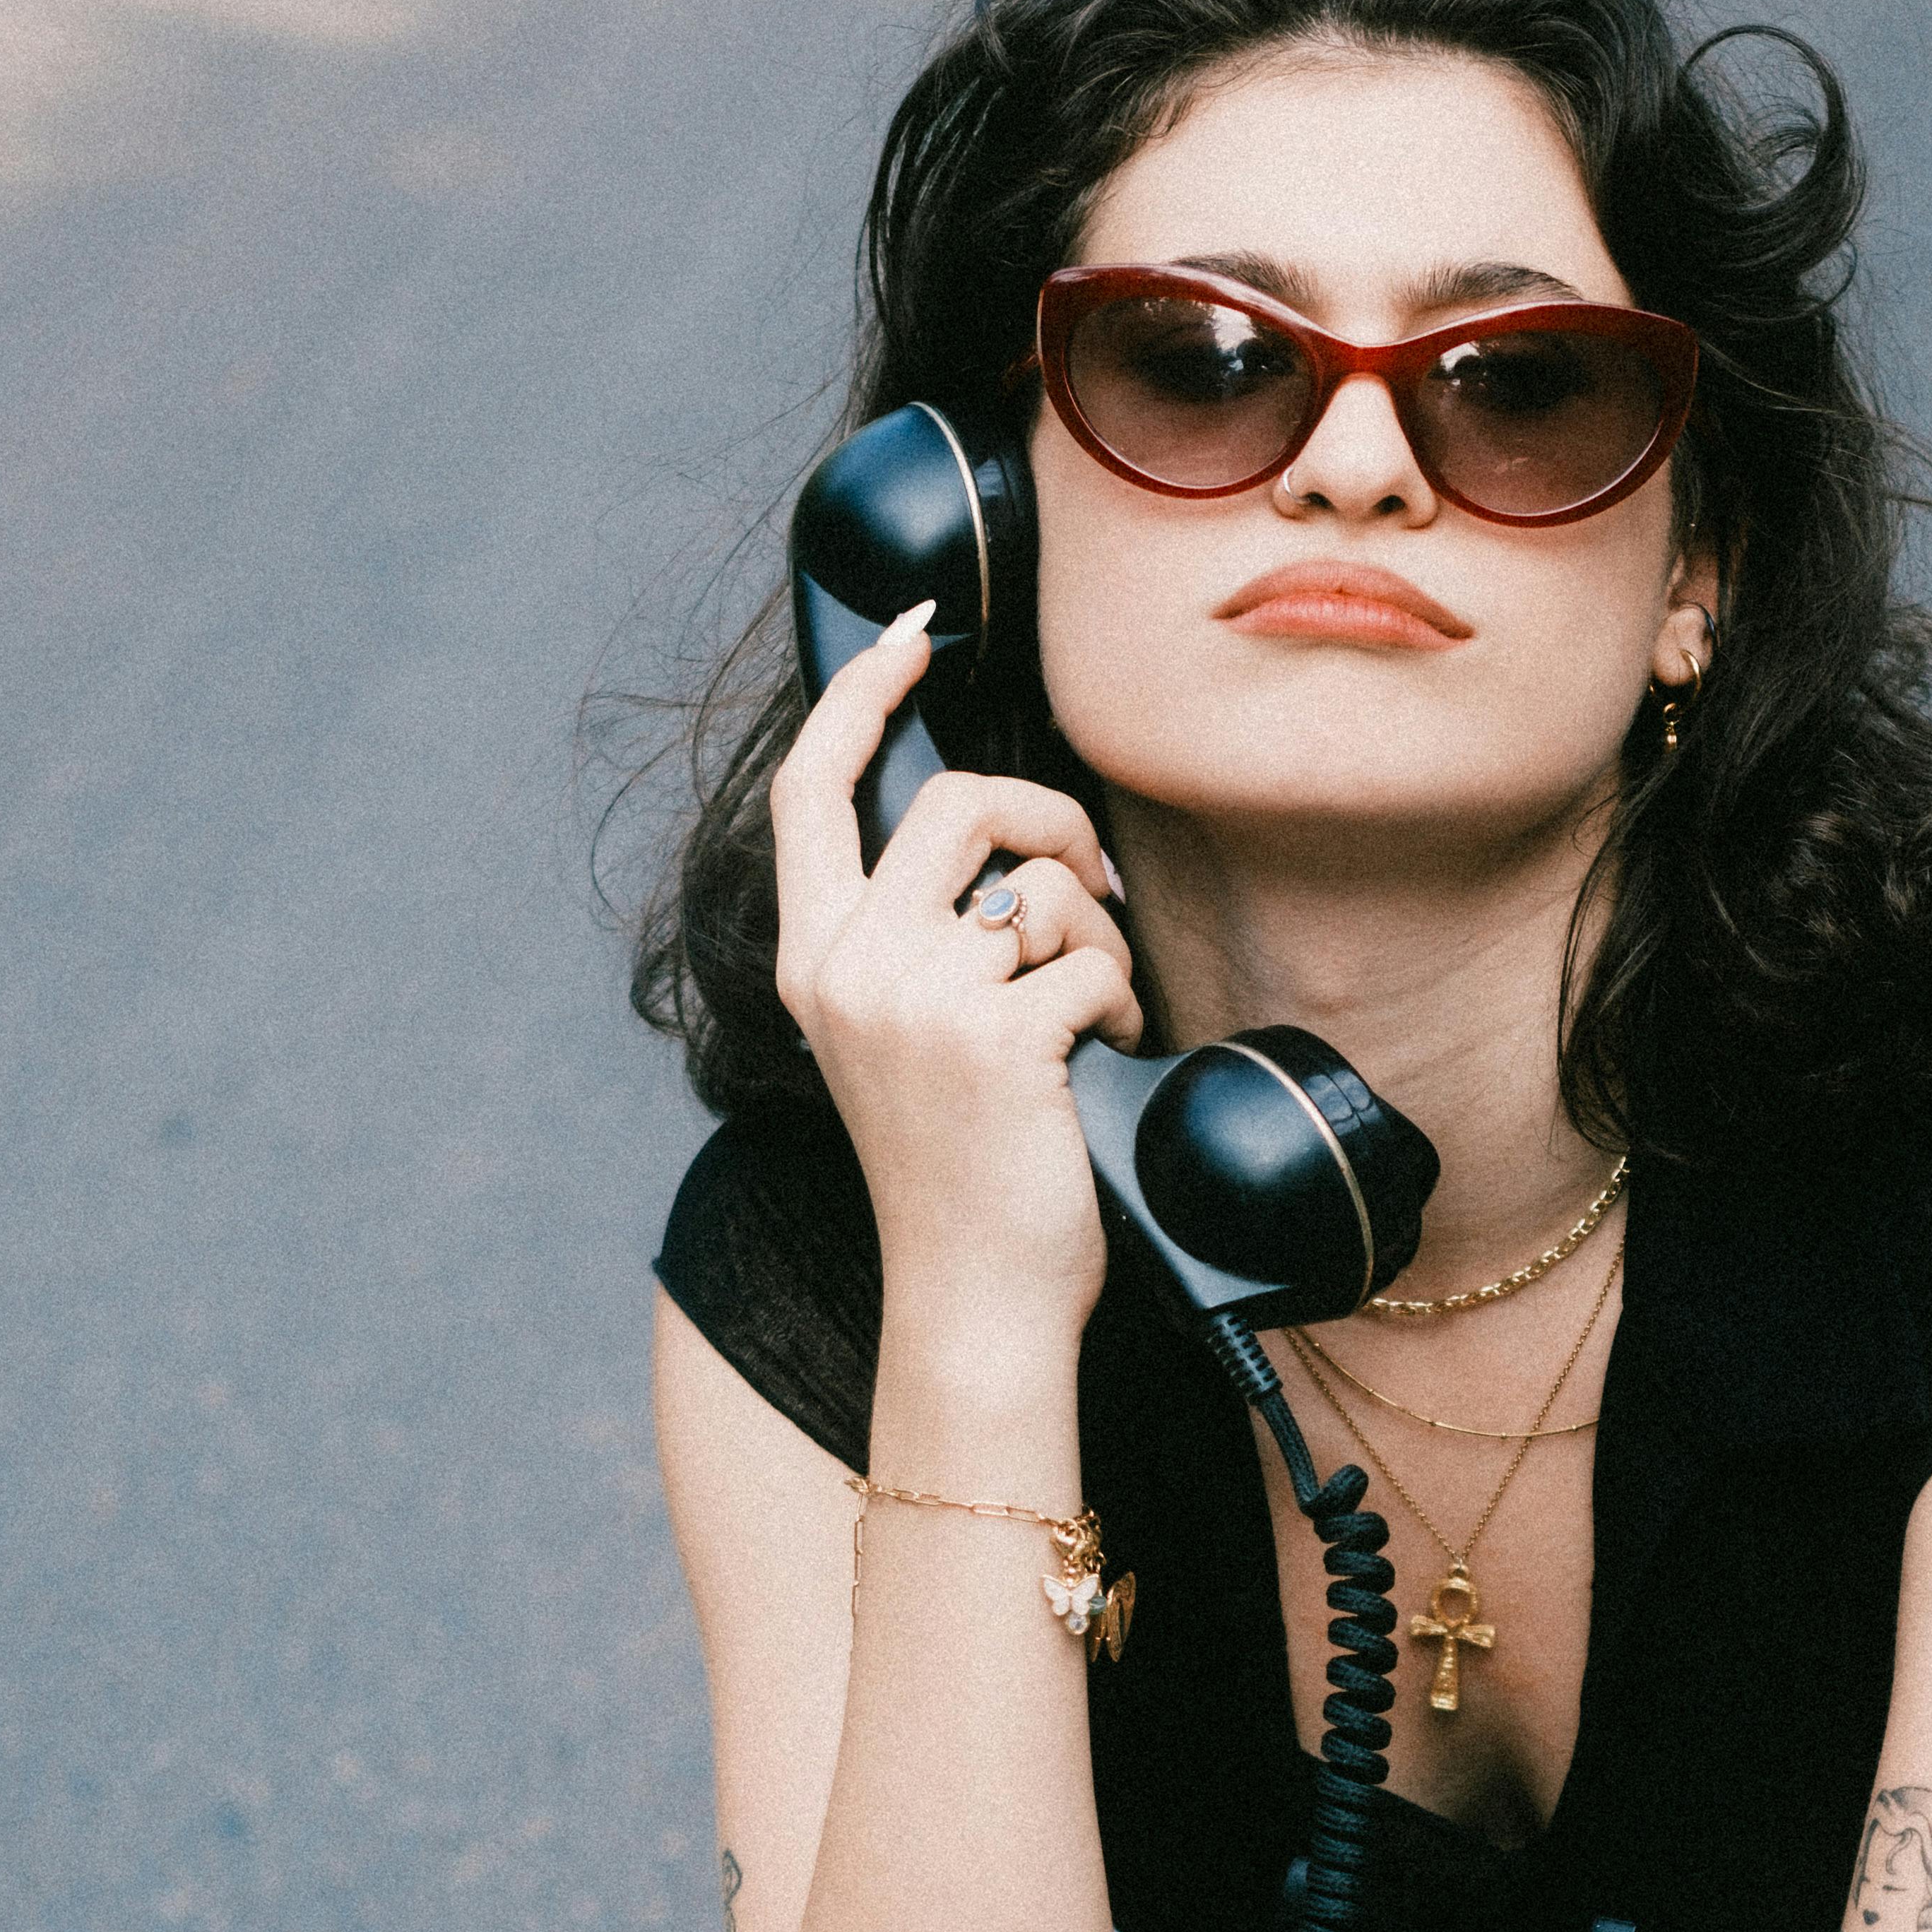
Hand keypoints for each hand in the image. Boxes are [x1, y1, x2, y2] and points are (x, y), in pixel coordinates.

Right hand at [768, 611, 1140, 1345]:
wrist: (973, 1297)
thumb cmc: (957, 1168)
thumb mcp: (902, 1037)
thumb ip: (916, 936)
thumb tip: (997, 840)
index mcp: (814, 959)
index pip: (812, 789)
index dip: (862, 696)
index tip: (914, 634)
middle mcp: (851, 967)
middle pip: (954, 801)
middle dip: (1047, 818)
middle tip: (1095, 884)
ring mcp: (919, 1002)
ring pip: (1039, 884)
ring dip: (1096, 935)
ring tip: (1092, 1006)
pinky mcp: (997, 1038)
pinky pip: (1091, 961)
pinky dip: (1119, 1002)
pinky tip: (1104, 1058)